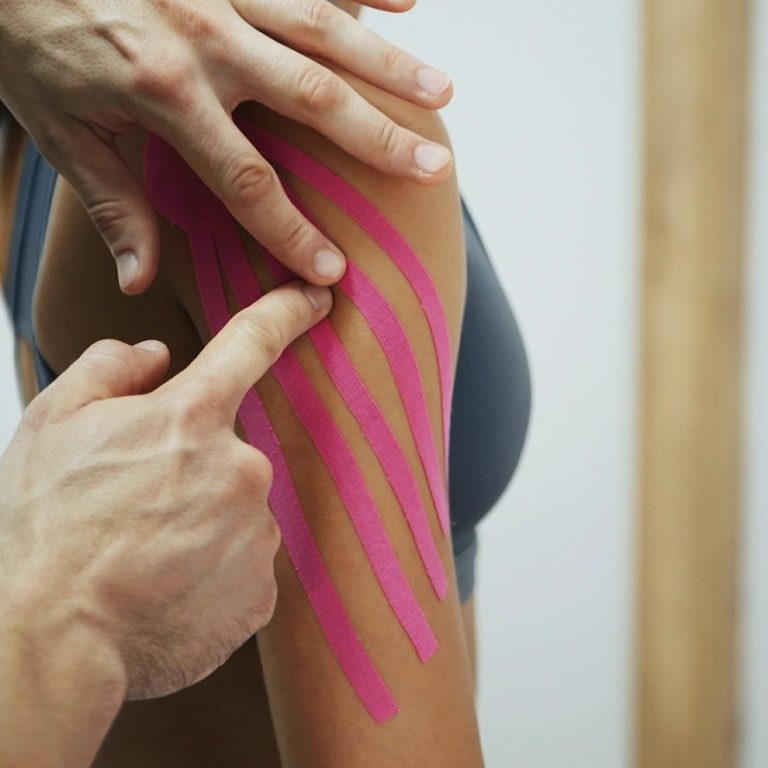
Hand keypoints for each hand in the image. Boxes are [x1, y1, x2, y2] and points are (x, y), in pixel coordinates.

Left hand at [0, 0, 452, 293]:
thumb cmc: (25, 39)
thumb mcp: (60, 132)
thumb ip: (112, 207)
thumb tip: (138, 282)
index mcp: (166, 92)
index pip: (248, 179)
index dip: (293, 231)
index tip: (332, 270)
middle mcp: (207, 36)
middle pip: (312, 98)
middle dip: (378, 138)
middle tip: (433, 168)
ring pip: (324, 28)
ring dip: (388, 63)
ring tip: (443, 94)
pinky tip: (410, 0)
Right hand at [0, 280, 331, 701]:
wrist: (50, 641)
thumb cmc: (44, 527)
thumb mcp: (52, 422)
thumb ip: (110, 368)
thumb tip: (155, 355)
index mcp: (192, 417)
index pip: (253, 342)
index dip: (288, 310)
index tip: (317, 296)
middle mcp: (241, 469)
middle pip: (230, 453)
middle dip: (192, 472)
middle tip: (136, 511)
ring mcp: (257, 533)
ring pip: (237, 513)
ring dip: (203, 525)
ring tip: (146, 557)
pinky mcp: (262, 591)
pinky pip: (243, 566)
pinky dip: (213, 573)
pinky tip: (169, 590)